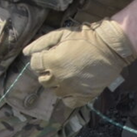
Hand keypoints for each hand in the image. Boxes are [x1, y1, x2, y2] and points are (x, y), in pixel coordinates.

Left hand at [21, 20, 136, 108]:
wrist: (110, 48)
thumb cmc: (85, 38)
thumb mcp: (62, 34)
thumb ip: (41, 43)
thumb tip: (25, 52)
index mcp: (52, 62)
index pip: (35, 65)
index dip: (41, 59)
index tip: (49, 55)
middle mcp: (59, 78)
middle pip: (43, 80)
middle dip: (47, 72)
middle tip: (60, 64)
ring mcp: (71, 89)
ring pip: (54, 92)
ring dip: (58, 84)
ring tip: (68, 74)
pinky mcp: (83, 96)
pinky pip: (68, 102)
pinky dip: (68, 96)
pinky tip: (74, 86)